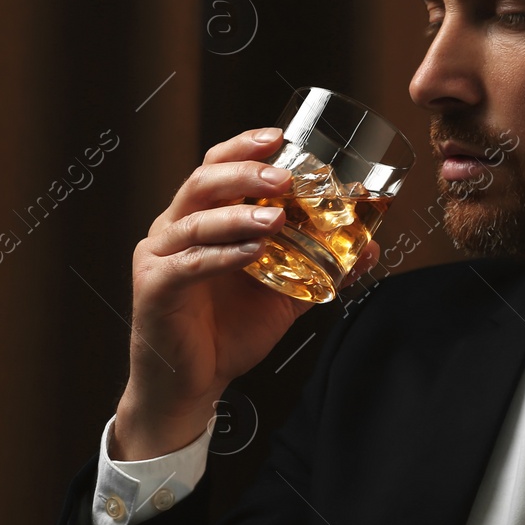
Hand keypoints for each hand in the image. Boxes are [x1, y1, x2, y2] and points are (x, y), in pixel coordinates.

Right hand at [112, 127, 380, 460]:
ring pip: (196, 219)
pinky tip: (254, 251)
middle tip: (284, 177)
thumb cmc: (226, 334)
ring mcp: (159, 256)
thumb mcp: (283, 294)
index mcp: (200, 220)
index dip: (244, 147)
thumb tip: (368, 247)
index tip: (280, 137)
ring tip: (276, 216)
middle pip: (202, 182)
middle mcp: (174, 229)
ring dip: (238, 214)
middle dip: (245, 173)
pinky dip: (223, 254)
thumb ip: (319, 268)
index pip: (215, 167)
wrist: (191, 386)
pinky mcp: (155, 288)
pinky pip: (190, 263)